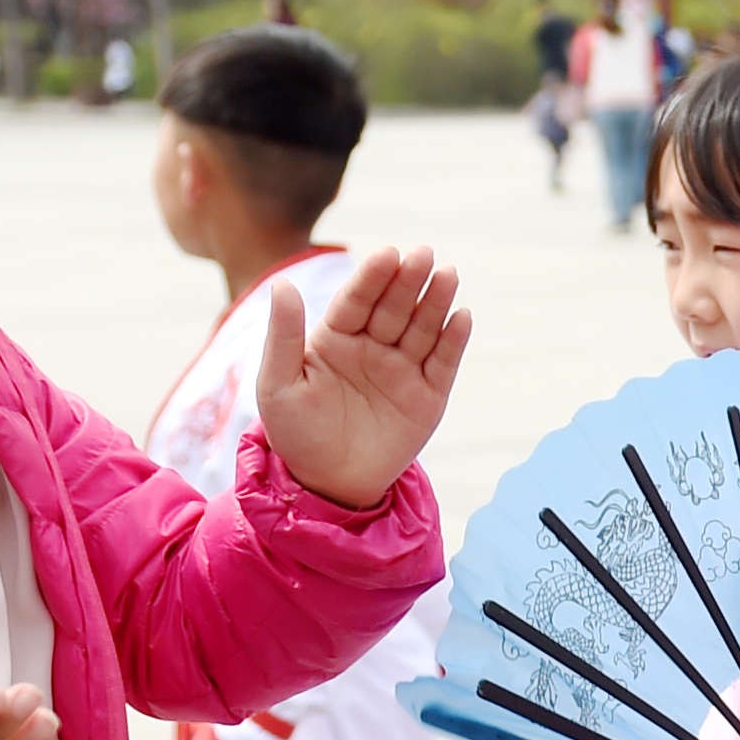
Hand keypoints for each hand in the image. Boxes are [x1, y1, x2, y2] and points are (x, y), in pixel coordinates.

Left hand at [254, 245, 470, 512]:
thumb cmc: (295, 434)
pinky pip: (444, 364)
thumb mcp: (278, 384)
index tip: (387, 254)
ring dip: (436, 301)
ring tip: (447, 275)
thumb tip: (282, 283)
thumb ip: (282, 335)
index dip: (372, 277)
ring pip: (423, 328)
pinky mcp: (428, 397)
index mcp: (335, 339)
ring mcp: (402, 370)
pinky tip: (461, 317)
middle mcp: (372, 348)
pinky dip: (454, 341)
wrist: (328, 485)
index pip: (356, 300)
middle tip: (424, 255)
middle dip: (409, 281)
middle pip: (394, 307)